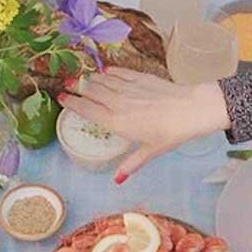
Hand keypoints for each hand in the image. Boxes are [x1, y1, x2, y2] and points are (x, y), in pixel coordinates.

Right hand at [58, 72, 228, 181]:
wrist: (191, 110)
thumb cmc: (171, 133)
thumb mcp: (150, 151)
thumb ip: (130, 163)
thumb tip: (117, 180)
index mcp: (117, 122)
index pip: (87, 110)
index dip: (72, 103)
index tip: (61, 98)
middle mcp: (118, 103)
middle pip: (91, 91)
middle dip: (76, 87)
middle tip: (67, 84)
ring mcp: (129, 88)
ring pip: (102, 80)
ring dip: (90, 78)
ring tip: (82, 77)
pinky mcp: (141, 78)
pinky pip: (119, 72)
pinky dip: (110, 71)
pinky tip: (105, 71)